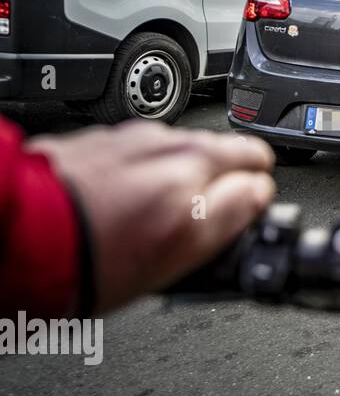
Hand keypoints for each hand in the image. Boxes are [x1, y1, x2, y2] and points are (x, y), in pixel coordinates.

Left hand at [30, 122, 275, 311]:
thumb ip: (228, 217)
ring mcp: (140, 139)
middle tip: (215, 206)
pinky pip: (146, 145)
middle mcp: (174, 152)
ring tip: (159, 209)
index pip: (260, 176)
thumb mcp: (179, 255)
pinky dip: (146, 165)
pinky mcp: (109, 135)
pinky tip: (126, 197)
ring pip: (188, 147)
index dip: (255, 198)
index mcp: (199, 182)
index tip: (244, 211)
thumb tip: (253, 196)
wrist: (16, 237)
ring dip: (185, 169)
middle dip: (233, 173)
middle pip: (232, 151)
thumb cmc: (87, 260)